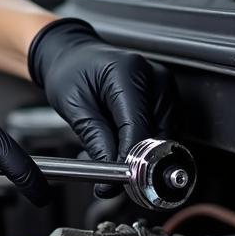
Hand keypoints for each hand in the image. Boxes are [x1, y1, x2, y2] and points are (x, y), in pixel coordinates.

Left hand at [28, 17, 177, 195]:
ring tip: (106, 155)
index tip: (115, 180)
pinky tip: (117, 145)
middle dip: (134, 161)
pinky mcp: (165, 98)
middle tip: (108, 178)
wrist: (72, 55)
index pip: (138, 127)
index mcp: (129, 73)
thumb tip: (111, 172)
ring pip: (163, 138)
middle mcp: (154, 78)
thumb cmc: (70, 71)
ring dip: (138, 155)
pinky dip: (141, 145)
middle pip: (157, 135)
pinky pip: (161, 132)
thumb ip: (94, 138)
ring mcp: (163, 88)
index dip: (129, 159)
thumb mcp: (73, 104)